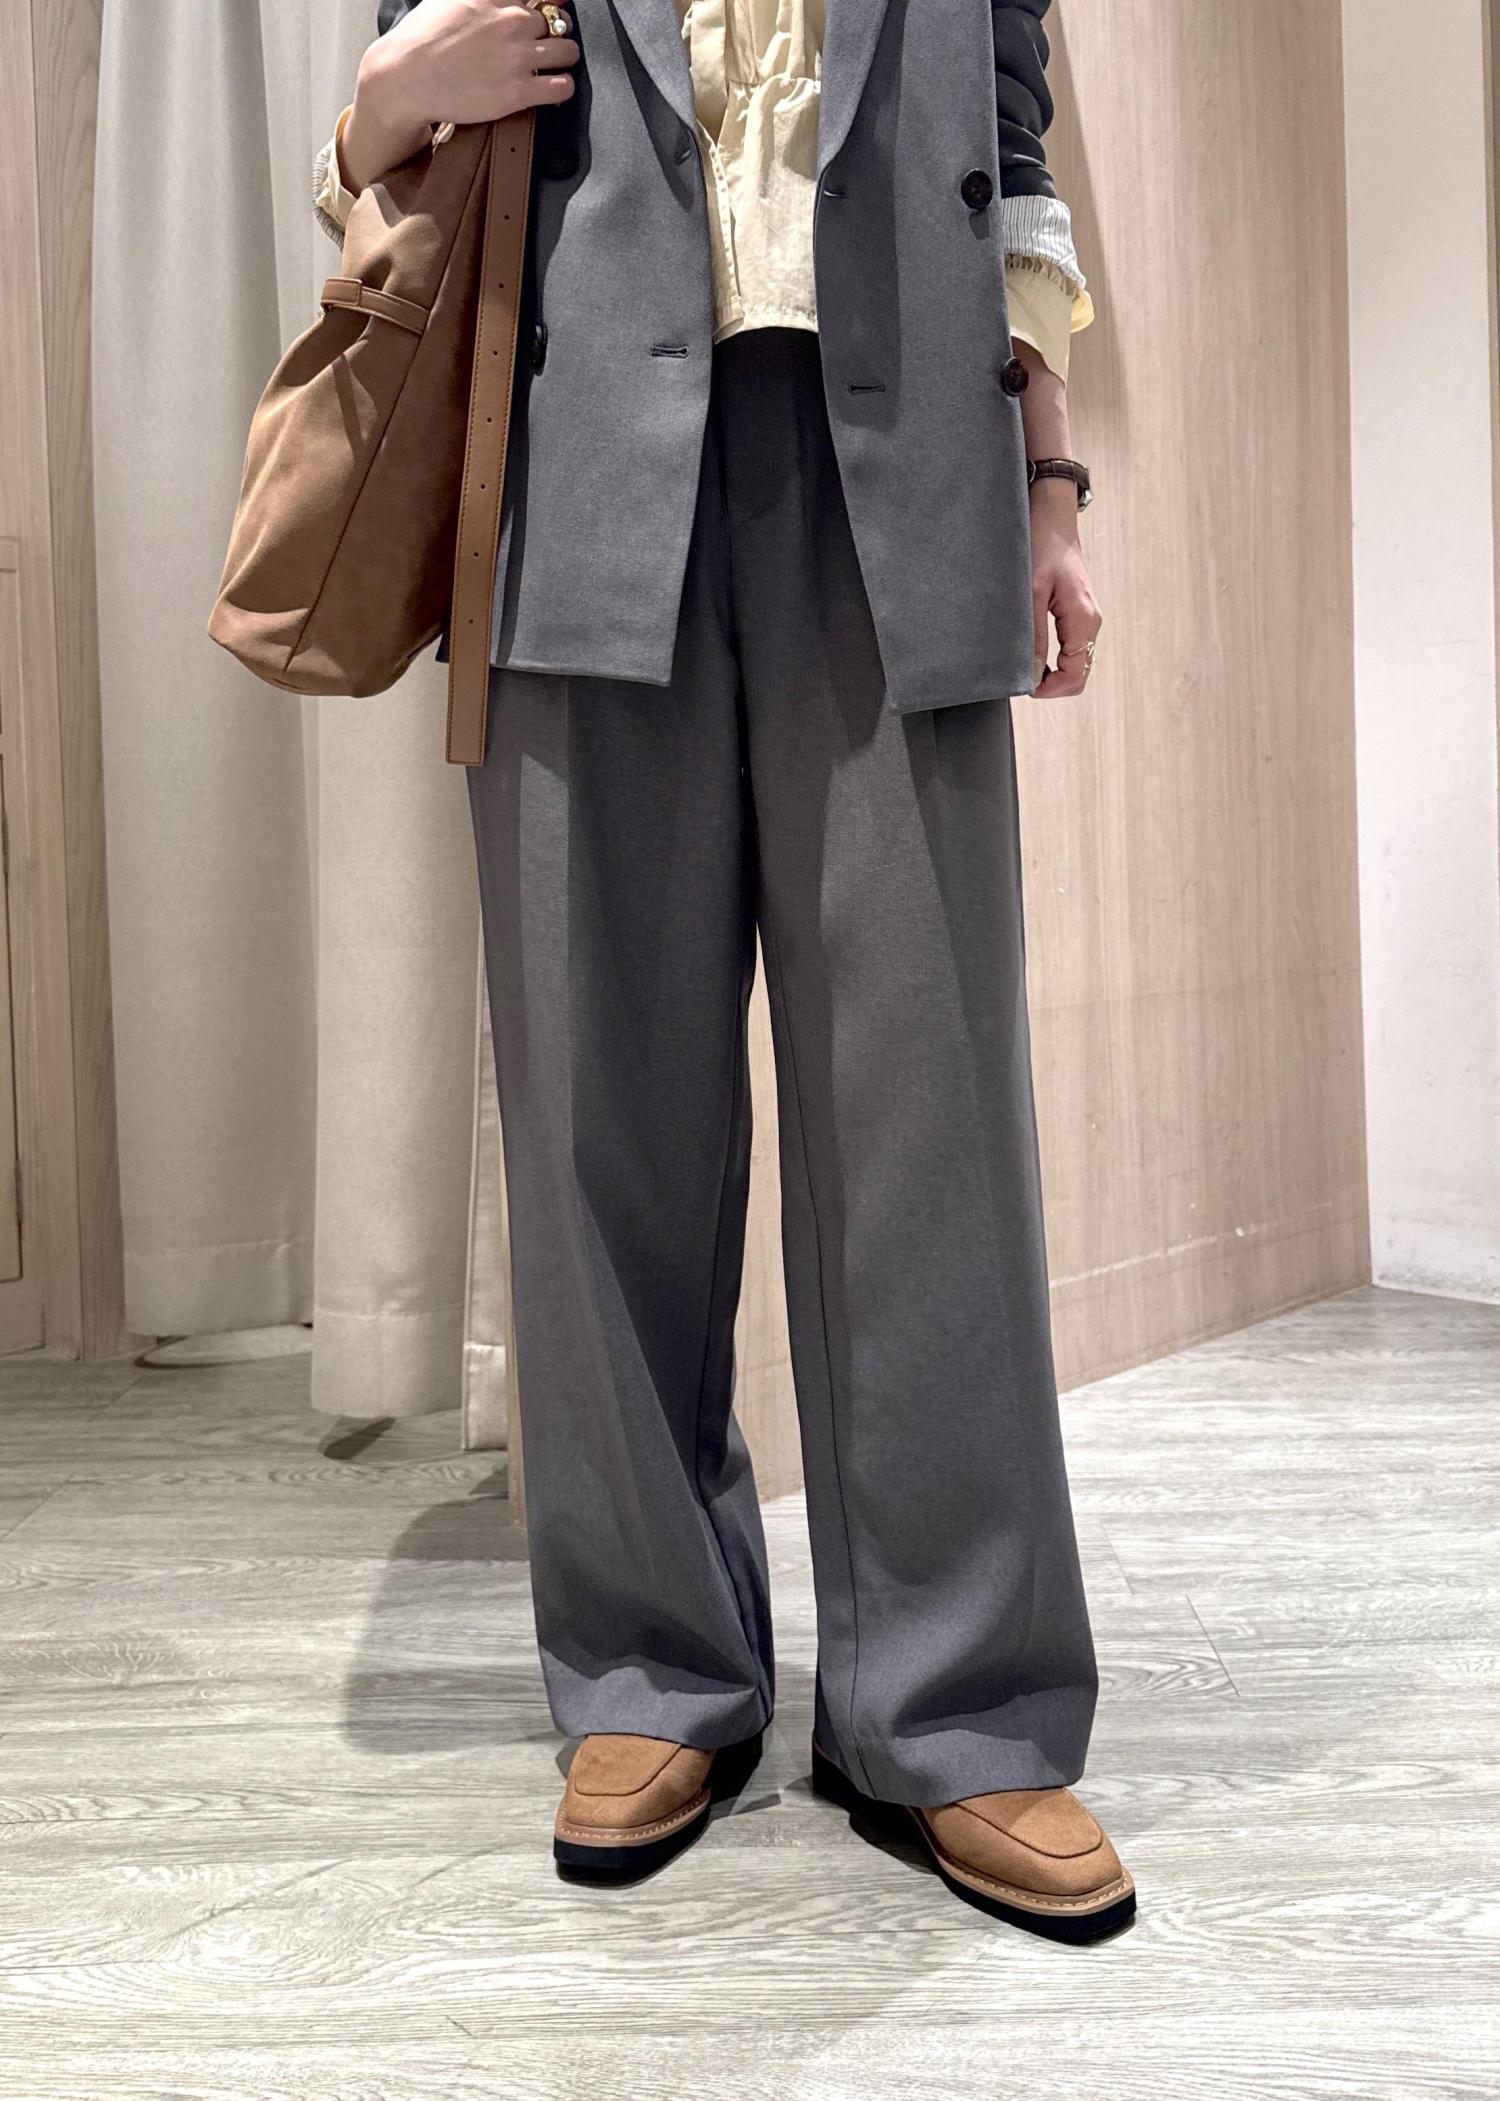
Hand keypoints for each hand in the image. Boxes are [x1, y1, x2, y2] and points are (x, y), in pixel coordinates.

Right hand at [343, 0, 579, 192]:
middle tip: (548, 41)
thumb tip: (487, 1)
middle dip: (556, 31)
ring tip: (554, 65)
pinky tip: (555, 87)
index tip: (550, 6)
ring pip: (567, 51)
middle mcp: (510, 22)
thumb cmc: (419, 40)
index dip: (549, 1)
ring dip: (565, 57)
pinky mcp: (518, 92)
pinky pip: (562, 87)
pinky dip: (563, 86)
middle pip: (558, 20)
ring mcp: (517, 57)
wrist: (405, 78)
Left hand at [1029, 476, 1100, 698]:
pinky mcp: (1080, 614)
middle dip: (1051, 685)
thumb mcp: (1031, 593)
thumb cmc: (1041, 547)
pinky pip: (1072, 649)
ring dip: (1052, 673)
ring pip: (1076, 664)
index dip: (1049, 689)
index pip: (1074, 675)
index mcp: (1083, 619)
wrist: (1051, 517)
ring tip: (1025, 663)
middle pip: (1079, 675)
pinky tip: (1033, 652)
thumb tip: (1031, 673)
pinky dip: (1055, 659)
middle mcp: (1091, 623)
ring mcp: (1088, 619)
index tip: (1023, 685)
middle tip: (1021, 677)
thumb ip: (1033, 635)